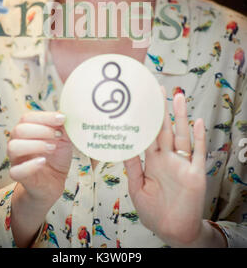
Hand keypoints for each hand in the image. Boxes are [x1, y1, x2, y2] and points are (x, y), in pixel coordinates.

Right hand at [8, 111, 72, 205]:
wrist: (54, 182)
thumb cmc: (56, 157)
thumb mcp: (64, 139)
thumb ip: (63, 126)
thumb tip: (66, 113)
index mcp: (26, 130)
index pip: (27, 117)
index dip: (45, 117)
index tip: (62, 119)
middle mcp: (17, 142)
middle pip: (19, 129)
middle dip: (41, 130)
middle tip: (58, 135)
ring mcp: (16, 160)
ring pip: (14, 147)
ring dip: (35, 145)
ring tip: (52, 148)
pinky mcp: (19, 176)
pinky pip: (16, 170)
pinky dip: (30, 165)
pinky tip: (43, 161)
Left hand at [124, 86, 206, 246]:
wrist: (173, 232)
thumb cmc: (154, 211)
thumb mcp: (137, 188)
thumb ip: (131, 167)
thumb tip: (123, 147)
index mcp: (153, 161)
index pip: (148, 135)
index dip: (144, 119)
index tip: (139, 102)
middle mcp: (167, 159)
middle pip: (164, 130)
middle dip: (161, 111)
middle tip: (157, 89)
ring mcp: (182, 164)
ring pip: (181, 135)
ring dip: (180, 117)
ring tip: (178, 97)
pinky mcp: (195, 174)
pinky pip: (198, 153)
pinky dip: (199, 137)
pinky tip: (198, 122)